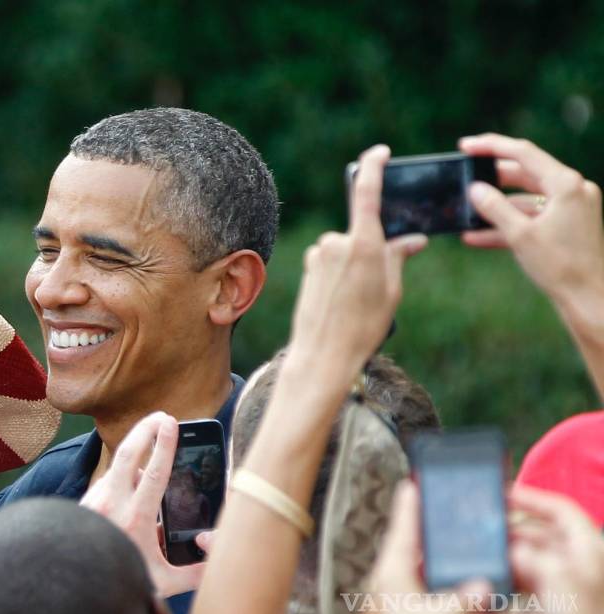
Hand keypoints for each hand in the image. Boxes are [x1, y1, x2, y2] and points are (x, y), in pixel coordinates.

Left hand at [80, 412, 204, 597]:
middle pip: (127, 454)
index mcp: (135, 519)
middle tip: (161, 416)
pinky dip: (122, 477)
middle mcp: (112, 504)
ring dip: (134, 455)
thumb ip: (194, 572)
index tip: (172, 423)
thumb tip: (218, 559)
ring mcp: (95, 501)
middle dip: (145, 429)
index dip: (165, 445)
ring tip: (152, 446)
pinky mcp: (85, 503)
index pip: (154, 473)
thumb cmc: (120, 583)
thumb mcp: (163, 583)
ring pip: (117, 468)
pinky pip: (107, 482)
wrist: (75, 587)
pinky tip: (133, 481)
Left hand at [288, 145, 426, 382]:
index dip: (373, 167)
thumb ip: (398, 256)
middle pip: (363, 231)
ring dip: (355, 263)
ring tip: (357, 298)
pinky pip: (331, 258)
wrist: (323, 354)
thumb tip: (411, 238)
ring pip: (347, 247)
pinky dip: (340, 271)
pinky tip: (340, 298)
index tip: (380, 153)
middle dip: (374, 247)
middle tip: (377, 284)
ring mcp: (319, 253)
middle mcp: (337, 242)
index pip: (367, 193)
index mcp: (363, 245)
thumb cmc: (363, 326)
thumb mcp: (391, 291)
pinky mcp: (309, 264)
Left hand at [365, 481, 491, 613]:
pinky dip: (431, 581)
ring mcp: (388, 601)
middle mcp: (384, 584)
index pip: (401, 531)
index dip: (408, 507)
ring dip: (428, 558)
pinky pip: (415, 589)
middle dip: (422, 531)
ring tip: (446, 544)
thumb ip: (468, 596)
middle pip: (405, 547)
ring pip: (410, 569)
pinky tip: (447, 583)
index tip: (411, 485)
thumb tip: (484, 585)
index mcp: (390, 574)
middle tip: (435, 512)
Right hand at [460, 133, 603, 305]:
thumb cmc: (560, 267)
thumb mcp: (519, 235)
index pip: (524, 153)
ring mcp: (572, 207)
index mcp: (567, 184)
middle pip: (525, 173)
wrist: (589, 298)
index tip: (466, 146)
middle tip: (464, 175)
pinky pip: (533, 217)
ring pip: (526, 198)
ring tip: (466, 212)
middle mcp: (573, 190)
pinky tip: (478, 236)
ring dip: (497, 206)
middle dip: (492, 178)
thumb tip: (475, 189)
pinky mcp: (568, 225)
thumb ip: (494, 208)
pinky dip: (509, 223)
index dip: (491, 147)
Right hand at [478, 487, 603, 613]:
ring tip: (475, 572)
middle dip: (506, 540)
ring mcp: (562, 597)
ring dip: (499, 576)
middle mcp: (575, 571)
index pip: (561, 511)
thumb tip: (512, 550)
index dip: (533, 499)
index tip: (503, 495)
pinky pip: (517, 610)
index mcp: (585, 553)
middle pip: (536, 542)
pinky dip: (497, 612)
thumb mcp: (557, 581)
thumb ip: (531, 557)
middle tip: (480, 536)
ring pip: (524, 575)